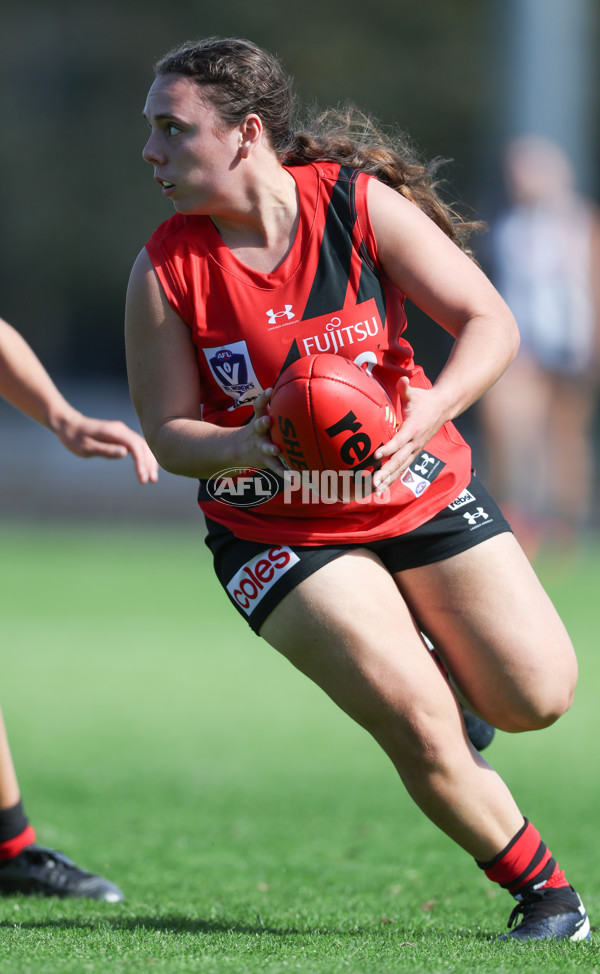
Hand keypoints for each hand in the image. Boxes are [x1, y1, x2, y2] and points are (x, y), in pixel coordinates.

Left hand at [55, 410, 158, 483]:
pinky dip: (143, 458)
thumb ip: (105, 450)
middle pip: (142, 446)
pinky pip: (137, 447)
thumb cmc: (74, 437)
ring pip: (142, 446)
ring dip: (149, 461)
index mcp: (113, 431)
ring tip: (152, 478)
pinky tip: (146, 468)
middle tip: (152, 481)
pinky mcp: (121, 437)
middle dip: (149, 463)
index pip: (134, 445)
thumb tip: (125, 453)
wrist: (69, 424)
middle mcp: (121, 430)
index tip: (142, 476)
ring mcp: (122, 432)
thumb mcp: (86, 447)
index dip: (141, 461)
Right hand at [235, 389, 285, 474]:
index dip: (262, 398)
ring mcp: (260, 446)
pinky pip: (274, 466)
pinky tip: (292, 476)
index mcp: (260, 419)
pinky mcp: (265, 460)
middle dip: (262, 423)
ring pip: (265, 447)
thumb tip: (301, 384)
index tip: (269, 390)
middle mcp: (259, 432)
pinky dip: (283, 471)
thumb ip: (278, 405)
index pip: (258, 406)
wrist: (237, 449)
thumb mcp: (263, 415)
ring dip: (270, 448)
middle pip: (258, 425)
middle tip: (267, 420)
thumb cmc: (260, 428)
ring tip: (277, 450)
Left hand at [372, 378, 445, 493]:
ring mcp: (415, 450)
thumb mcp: (415, 393)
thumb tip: (403, 379)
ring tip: (375, 491)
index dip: (388, 449)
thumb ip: (405, 388)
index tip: (376, 456)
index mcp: (413, 429)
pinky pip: (403, 468)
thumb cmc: (424, 400)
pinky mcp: (414, 453)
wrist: (443, 408)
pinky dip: (392, 479)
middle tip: (373, 482)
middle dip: (385, 472)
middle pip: (399, 461)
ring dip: (388, 480)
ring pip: (401, 468)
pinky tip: (382, 488)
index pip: (399, 441)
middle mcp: (414, 443)